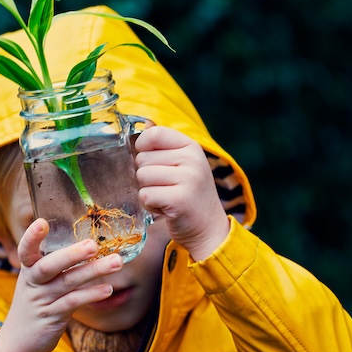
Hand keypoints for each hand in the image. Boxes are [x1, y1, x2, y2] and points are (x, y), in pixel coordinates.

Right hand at [0, 218, 122, 351]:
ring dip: (94, 271)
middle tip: (93, 244)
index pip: (26, 250)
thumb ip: (54, 262)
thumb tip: (84, 240)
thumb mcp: (37, 280)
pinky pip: (73, 303)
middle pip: (49, 265)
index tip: (42, 222)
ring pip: (68, 282)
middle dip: (72, 254)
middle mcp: (33, 282)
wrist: (18, 341)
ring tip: (116, 262)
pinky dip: (91, 295)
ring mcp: (42, 300)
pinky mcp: (52, 317)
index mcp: (28, 268)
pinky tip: (108, 289)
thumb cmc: (35, 302)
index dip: (32, 237)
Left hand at [134, 126, 229, 260]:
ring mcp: (188, 179)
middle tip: (166, 187)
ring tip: (166, 197)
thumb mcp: (183, 164)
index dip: (142, 147)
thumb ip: (164, 145)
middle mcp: (192, 159)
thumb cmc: (190, 194)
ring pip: (141, 177)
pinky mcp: (180, 199)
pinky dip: (149, 205)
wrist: (209, 228)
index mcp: (191, 146)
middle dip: (147, 176)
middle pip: (142, 158)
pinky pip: (145, 195)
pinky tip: (165, 208)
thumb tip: (144, 123)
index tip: (150, 161)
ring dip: (148, 191)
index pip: (154, 134)